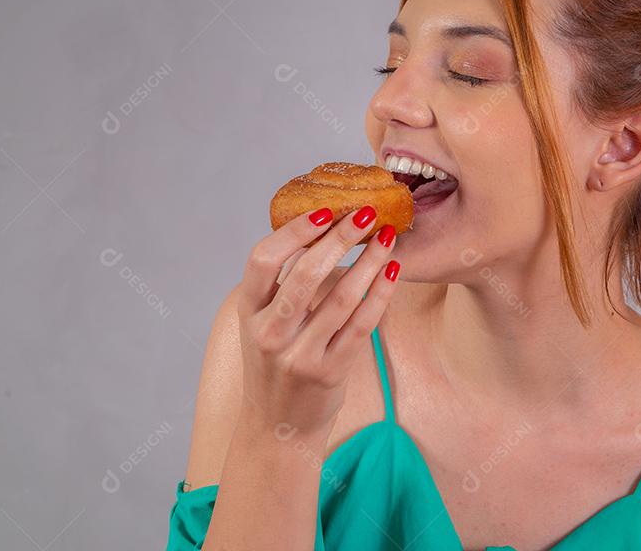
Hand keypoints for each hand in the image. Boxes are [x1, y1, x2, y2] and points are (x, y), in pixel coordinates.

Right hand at [235, 205, 399, 439]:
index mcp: (248, 313)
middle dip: (341, 238)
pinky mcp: (331, 371)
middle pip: (307, 274)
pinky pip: (363, 324)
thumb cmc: (274, 365)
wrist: (278, 428)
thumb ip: (280, 286)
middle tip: (366, 213)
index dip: (294, 232)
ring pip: (342, 297)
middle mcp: (270, 333)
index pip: (263, 260)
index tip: (324, 211)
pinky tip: (392, 270)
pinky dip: (381, 292)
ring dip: (369, 261)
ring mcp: (300, 355)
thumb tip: (320, 230)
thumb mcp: (261, 324)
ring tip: (388, 236)